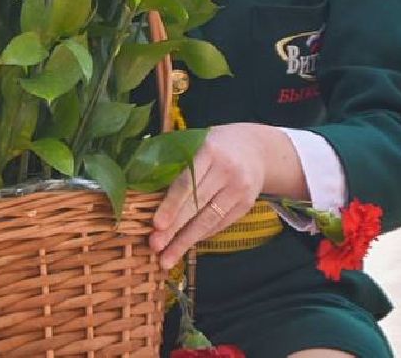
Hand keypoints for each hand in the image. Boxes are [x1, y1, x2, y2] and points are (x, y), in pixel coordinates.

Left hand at [149, 122, 298, 268]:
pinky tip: (185, 245)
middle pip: (197, 205)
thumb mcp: (196, 142)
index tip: (156, 225)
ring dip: (186, 241)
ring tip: (167, 258)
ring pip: (209, 220)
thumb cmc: (214, 145)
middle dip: (175, 229)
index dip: (171, 205)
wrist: (255, 148)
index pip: (187, 182)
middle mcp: (227, 171)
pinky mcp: (246, 205)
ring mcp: (240, 190)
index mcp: (209, 150)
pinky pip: (220, 224)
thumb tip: (145, 188)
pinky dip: (201, 236)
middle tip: (155, 246)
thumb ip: (176, 161)